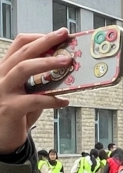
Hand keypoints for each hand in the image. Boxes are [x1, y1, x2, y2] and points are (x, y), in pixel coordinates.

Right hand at [0, 30, 71, 152]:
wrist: (3, 137)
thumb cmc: (18, 113)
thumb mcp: (28, 92)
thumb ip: (41, 81)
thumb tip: (66, 69)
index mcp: (6, 69)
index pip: (19, 44)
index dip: (39, 37)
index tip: (58, 35)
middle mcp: (1, 76)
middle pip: (23, 52)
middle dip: (45, 42)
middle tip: (64, 36)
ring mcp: (3, 91)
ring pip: (23, 69)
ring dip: (47, 63)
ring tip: (67, 61)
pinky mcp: (10, 108)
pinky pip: (34, 100)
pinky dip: (52, 99)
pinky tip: (64, 101)